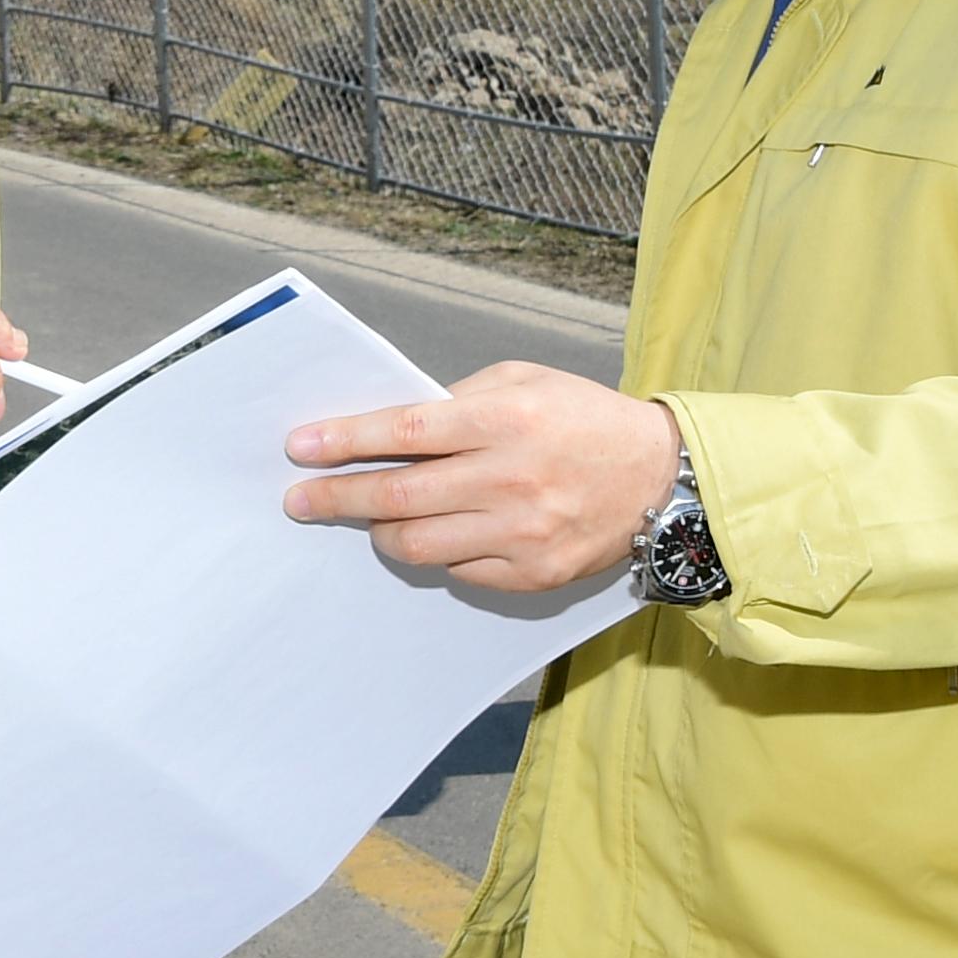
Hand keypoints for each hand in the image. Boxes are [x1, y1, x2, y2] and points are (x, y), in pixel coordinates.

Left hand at [282, 362, 677, 590]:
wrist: (660, 477)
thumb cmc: (582, 420)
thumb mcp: (523, 382)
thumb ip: (456, 401)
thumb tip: (387, 429)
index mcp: (506, 420)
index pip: (404, 432)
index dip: (344, 440)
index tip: (299, 447)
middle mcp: (511, 480)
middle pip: (399, 497)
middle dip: (336, 498)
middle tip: (298, 500)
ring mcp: (523, 534)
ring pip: (419, 546)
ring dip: (380, 532)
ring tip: (367, 518)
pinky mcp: (534, 575)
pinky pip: (459, 571)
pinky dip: (437, 552)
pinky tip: (434, 534)